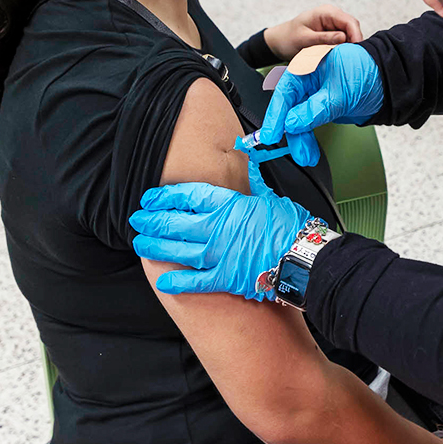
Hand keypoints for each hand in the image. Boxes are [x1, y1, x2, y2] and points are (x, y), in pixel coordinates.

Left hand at [130, 158, 310, 300]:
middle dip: (151, 221)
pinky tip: (162, 281)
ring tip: (140, 244)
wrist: (305, 256)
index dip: (164, 196)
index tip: (151, 198)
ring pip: (176, 250)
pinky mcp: (225, 277)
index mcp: (229, 204)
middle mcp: (218, 228)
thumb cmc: (292, 227)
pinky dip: (176, 282)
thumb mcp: (270, 197)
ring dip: (154, 247)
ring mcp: (219, 254)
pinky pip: (194, 281)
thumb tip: (247, 161)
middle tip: (137, 220)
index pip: (188, 195)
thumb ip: (252, 182)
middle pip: (174, 222)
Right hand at [260, 43, 384, 166]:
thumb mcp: (339, 93)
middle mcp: (308, 80)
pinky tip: (309, 151)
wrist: (389, 81)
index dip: (277, 114)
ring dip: (301, 139)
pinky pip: (309, 124)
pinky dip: (309, 138)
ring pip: (299, 120)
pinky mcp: (322, 107)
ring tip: (306, 156)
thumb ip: (314, 110)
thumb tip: (291, 124)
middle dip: (292, 133)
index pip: (286, 91)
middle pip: (290, 108)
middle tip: (294, 151)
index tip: (271, 135)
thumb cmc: (367, 73)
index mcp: (308, 66)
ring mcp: (314, 94)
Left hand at [263, 5, 362, 61]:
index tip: (357, 52)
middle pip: (353, 28)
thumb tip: (344, 38)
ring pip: (350, 35)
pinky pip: (344, 40)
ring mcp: (333, 24)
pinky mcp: (332, 33)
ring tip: (347, 60)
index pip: (349, 22)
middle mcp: (333, 16)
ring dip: (350, 46)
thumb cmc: (288, 38)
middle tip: (353, 59)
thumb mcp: (305, 40)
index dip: (356, 36)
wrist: (279, 41)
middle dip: (355, 43)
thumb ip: (324, 38)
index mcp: (326, 12)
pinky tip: (342, 57)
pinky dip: (344, 48)